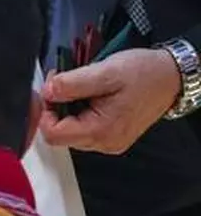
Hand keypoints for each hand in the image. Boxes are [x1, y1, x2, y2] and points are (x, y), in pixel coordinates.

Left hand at [40, 48, 180, 153]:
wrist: (171, 76)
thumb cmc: (144, 73)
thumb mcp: (105, 72)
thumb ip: (72, 84)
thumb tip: (47, 92)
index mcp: (101, 131)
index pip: (53, 134)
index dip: (44, 111)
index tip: (50, 89)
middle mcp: (104, 143)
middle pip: (59, 134)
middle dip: (55, 108)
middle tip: (64, 82)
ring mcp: (108, 141)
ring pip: (69, 131)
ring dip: (67, 108)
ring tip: (81, 87)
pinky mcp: (111, 136)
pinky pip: (83, 128)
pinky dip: (79, 111)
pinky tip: (89, 95)